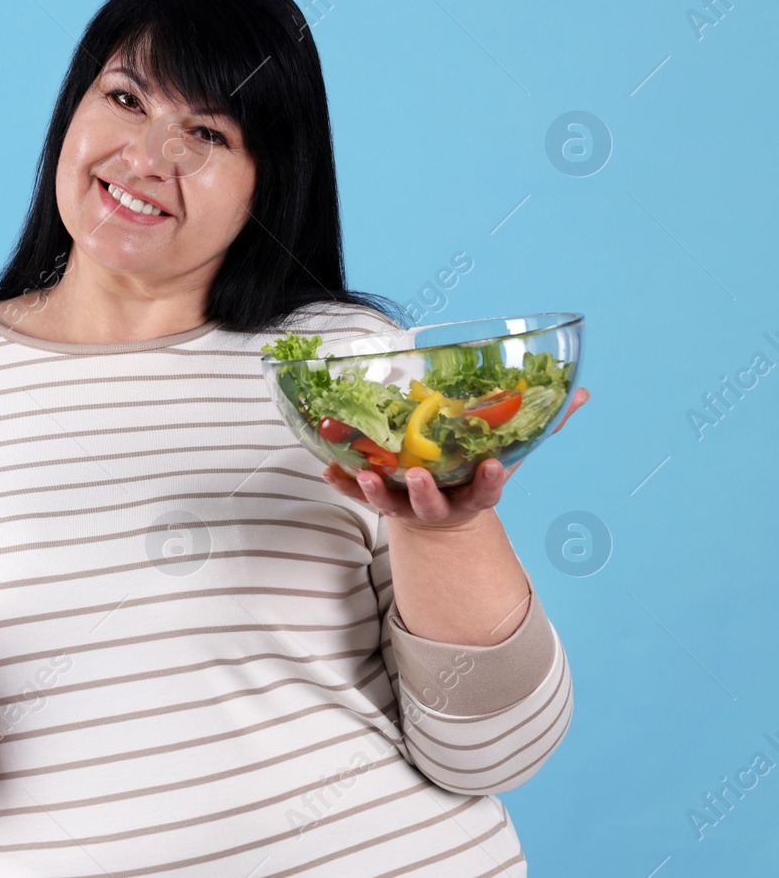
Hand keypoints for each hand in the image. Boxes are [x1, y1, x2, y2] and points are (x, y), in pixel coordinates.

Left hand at [322, 387, 589, 528]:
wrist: (445, 515)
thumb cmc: (478, 473)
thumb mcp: (511, 453)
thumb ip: (543, 424)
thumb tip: (581, 392)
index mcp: (473, 494)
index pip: (486, 491)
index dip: (489, 482)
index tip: (494, 467)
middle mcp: (439, 505)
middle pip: (431, 504)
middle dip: (423, 493)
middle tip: (417, 475)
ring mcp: (406, 506)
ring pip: (389, 504)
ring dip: (375, 490)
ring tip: (366, 474)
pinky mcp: (380, 499)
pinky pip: (356, 494)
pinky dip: (343, 483)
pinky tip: (327, 469)